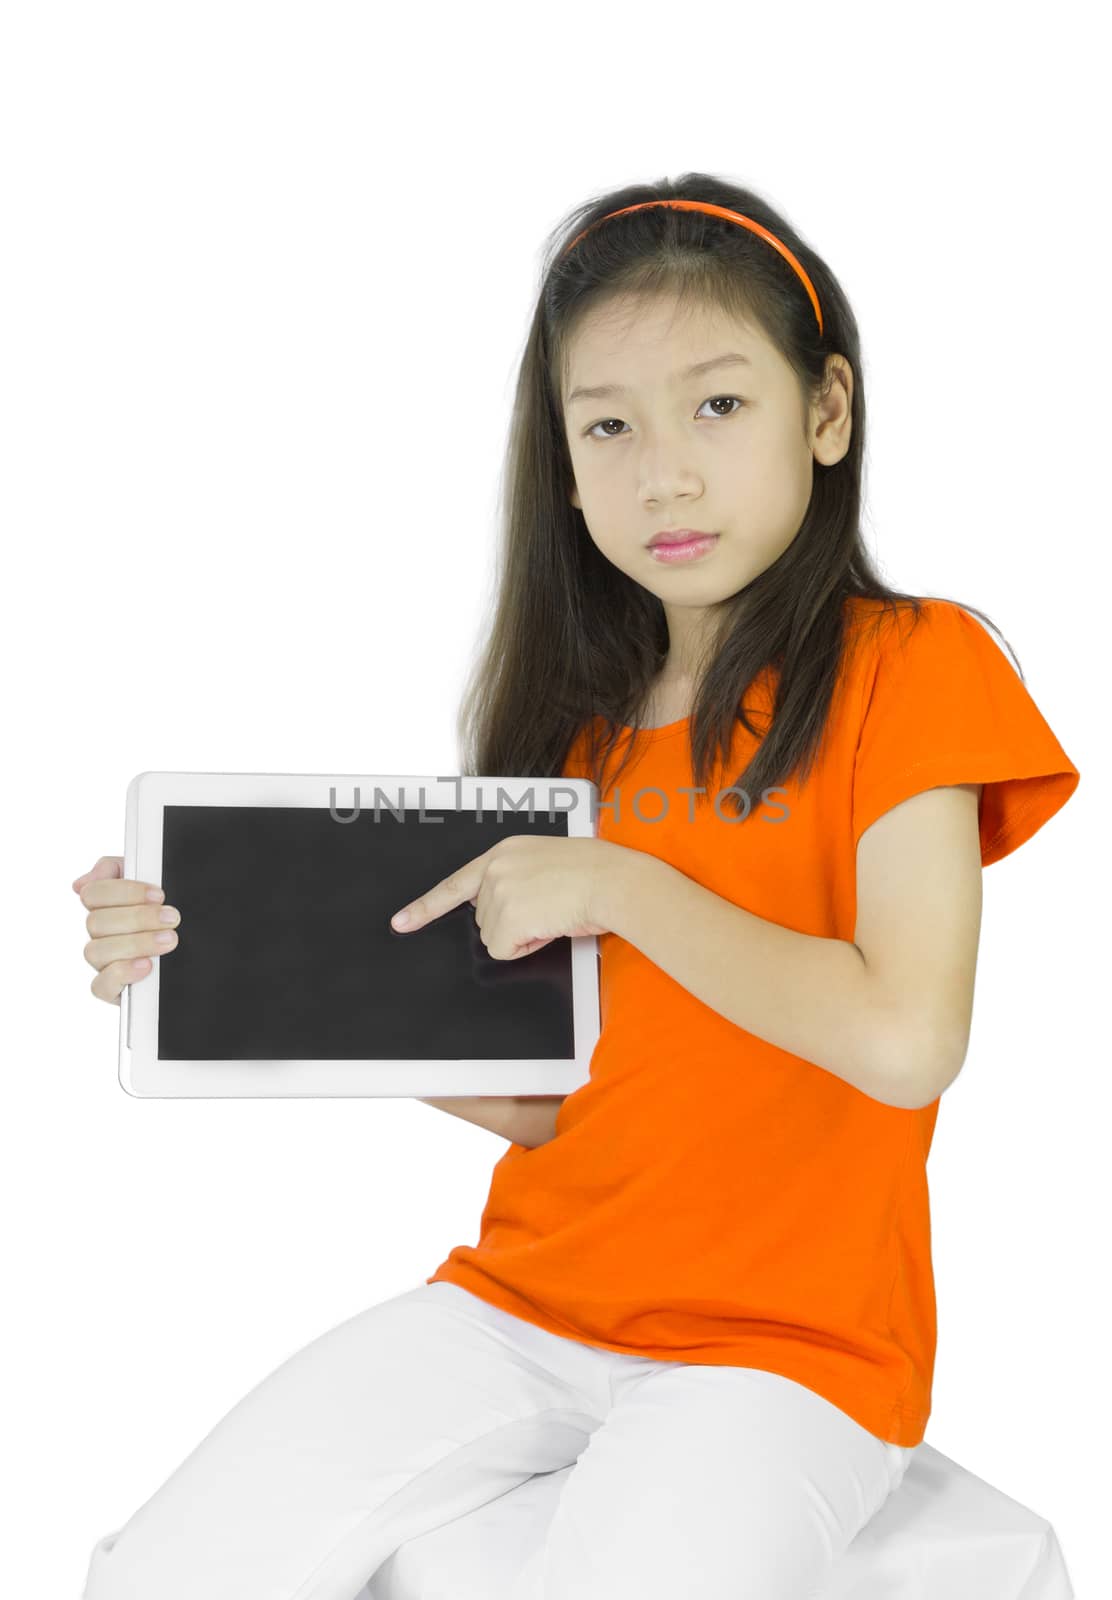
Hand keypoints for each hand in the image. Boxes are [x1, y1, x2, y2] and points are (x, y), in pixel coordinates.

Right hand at [73, 855, 181, 1004]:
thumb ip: (118, 869)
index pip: (93, 893)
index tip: (159, 894)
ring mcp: (102, 962)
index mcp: (104, 906)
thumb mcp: (153, 882)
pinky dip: (122, 974)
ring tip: (169, 940)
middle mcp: (99, 934)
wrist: (201, 953)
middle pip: (96, 922)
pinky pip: (100, 986)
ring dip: (136, 943)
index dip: (124, 892)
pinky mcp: (110, 989)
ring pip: (96, 951)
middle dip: (138, 918)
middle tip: (172, 918)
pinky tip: (147, 966)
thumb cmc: (167, 912)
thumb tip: (86, 880)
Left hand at [390, 835, 620, 959]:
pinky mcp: (506, 918)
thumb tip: (511, 911)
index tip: (401, 922)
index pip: (456, 883)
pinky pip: (505, 951)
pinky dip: (528, 947)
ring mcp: (498, 893)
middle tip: (551, 907)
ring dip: (524, 934)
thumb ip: (520, 878)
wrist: (614, 880)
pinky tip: (550, 925)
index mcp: (504, 851)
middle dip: (515, 922)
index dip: (426, 907)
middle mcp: (495, 869)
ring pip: (495, 937)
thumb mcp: (549, 862)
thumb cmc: (597, 873)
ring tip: (555, 912)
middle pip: (484, 919)